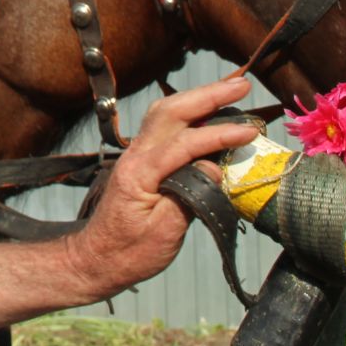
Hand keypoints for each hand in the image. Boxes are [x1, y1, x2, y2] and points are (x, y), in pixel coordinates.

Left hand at [60, 78, 260, 300]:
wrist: (96, 260)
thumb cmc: (128, 253)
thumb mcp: (164, 233)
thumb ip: (190, 197)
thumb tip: (215, 168)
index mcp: (139, 174)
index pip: (183, 144)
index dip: (218, 135)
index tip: (249, 131)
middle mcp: (135, 156)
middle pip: (170, 111)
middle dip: (208, 95)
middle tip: (242, 85)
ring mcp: (135, 155)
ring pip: (165, 112)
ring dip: (198, 97)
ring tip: (231, 89)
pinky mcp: (141, 160)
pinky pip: (164, 125)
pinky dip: (189, 112)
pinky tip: (208, 111)